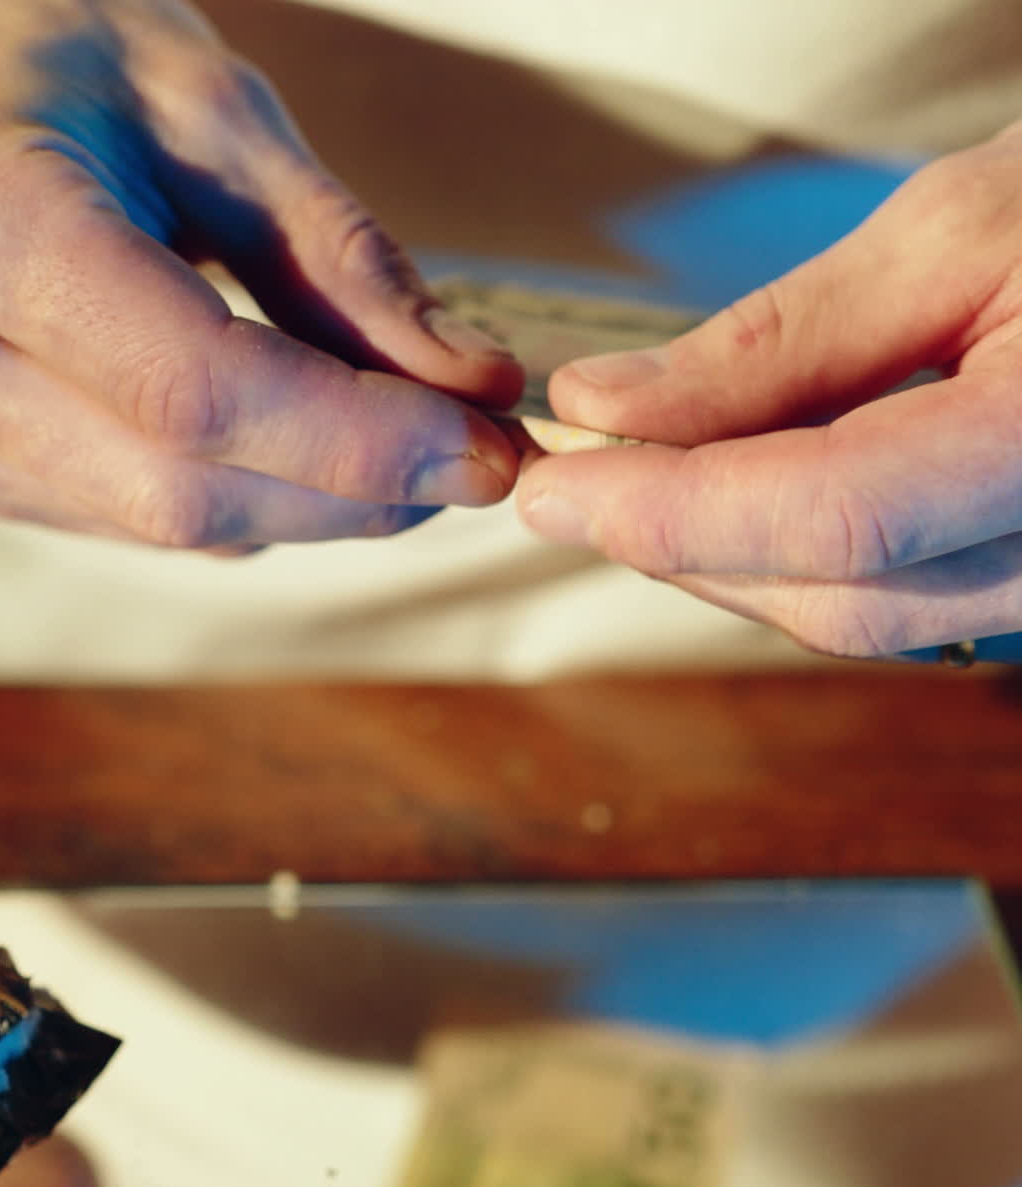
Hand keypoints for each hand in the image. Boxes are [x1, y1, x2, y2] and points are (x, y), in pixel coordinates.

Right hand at [0, 0, 521, 548]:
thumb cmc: (58, 57)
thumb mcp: (219, 114)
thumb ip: (345, 261)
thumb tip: (473, 386)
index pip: (195, 390)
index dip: (358, 442)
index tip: (486, 449)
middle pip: (184, 488)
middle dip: (355, 492)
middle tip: (474, 460)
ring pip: (169, 523)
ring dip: (313, 504)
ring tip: (400, 443)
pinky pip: (139, 522)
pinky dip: (246, 498)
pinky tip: (295, 445)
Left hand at [517, 125, 1021, 660]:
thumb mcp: (954, 231)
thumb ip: (774, 343)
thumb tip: (607, 408)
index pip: (837, 519)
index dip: (673, 512)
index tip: (552, 484)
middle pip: (828, 593)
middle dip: (674, 541)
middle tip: (571, 477)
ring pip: (845, 615)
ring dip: (714, 555)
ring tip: (631, 476)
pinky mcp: (1020, 581)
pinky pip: (879, 598)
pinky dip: (775, 553)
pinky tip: (720, 492)